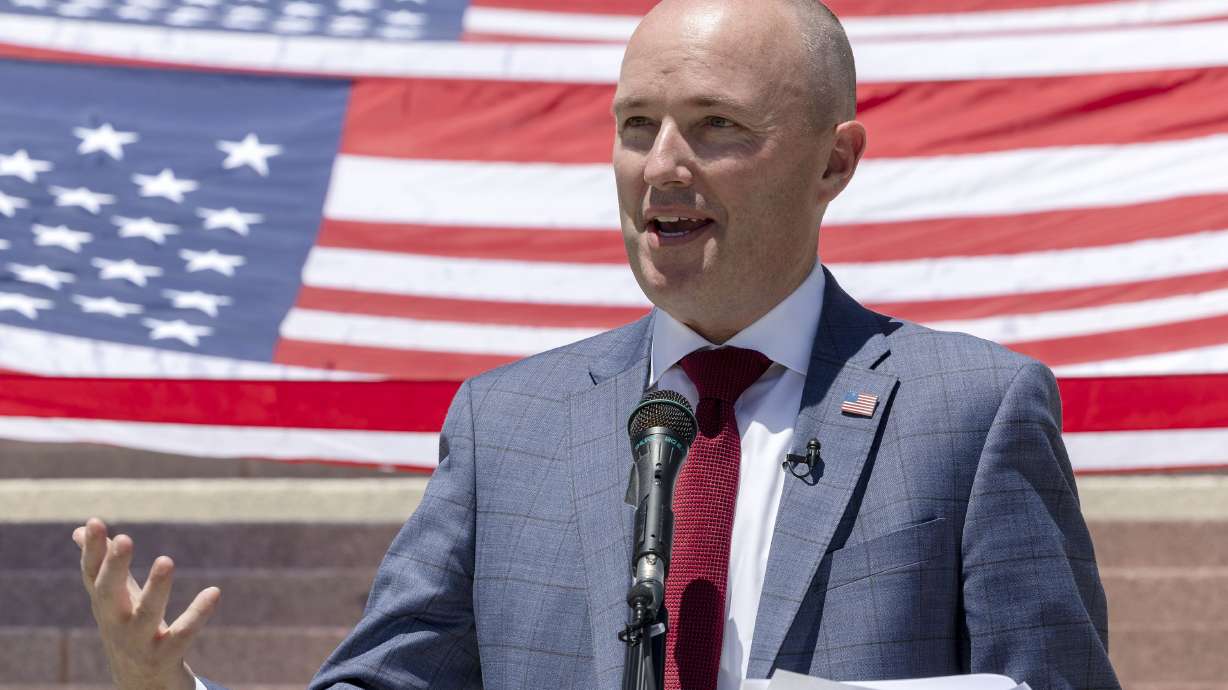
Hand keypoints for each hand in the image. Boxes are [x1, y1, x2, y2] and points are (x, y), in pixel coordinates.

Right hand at [73, 517, 220, 689]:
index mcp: (104, 604)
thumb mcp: (115, 597)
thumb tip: (80, 529)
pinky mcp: (164, 657)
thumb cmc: (128, 628)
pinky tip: (214, 591)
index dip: (92, 550)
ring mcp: (138, 642)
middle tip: (124, 538)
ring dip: (156, 588)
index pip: (93, 574)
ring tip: (166, 559)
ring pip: (146, 615)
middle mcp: (115, 623)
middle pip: (109, 593)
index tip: (94, 522)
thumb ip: (102, 564)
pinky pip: (182, 635)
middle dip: (115, 567)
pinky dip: (198, 614)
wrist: (141, 684)